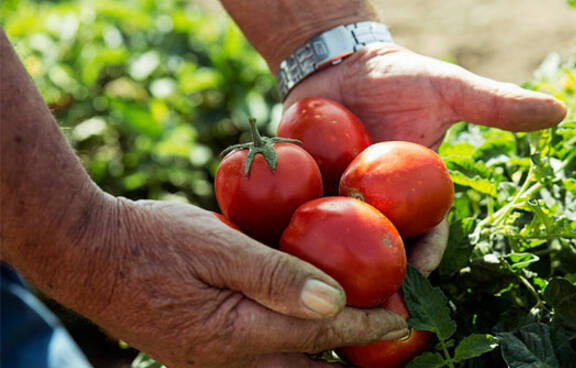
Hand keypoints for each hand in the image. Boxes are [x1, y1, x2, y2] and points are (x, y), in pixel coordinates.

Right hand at [90, 198, 407, 367]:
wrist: (89, 254)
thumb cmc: (151, 240)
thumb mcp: (216, 246)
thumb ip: (276, 275)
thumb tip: (335, 299)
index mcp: (237, 334)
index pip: (320, 333)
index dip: (365, 323)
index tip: (400, 316)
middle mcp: (229, 360)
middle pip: (310, 367)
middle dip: (352, 353)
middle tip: (387, 333)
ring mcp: (214, 362)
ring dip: (326, 354)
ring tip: (358, 335)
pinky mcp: (204, 353)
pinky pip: (264, 360)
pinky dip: (295, 349)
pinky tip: (306, 329)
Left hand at [284, 44, 565, 274]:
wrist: (343, 65)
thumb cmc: (400, 78)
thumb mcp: (449, 89)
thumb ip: (497, 105)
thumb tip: (560, 110)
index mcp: (415, 198)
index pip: (426, 235)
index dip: (426, 257)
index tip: (419, 275)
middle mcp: (377, 208)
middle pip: (379, 253)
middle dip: (378, 281)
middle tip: (369, 306)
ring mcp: (338, 202)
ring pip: (335, 245)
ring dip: (330, 269)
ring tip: (320, 291)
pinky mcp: (301, 190)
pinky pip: (294, 215)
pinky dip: (288, 233)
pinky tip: (279, 252)